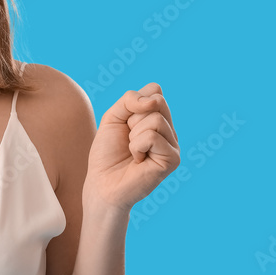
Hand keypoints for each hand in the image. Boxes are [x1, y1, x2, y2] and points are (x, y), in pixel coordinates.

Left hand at [82, 83, 179, 213]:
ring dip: (134, 135)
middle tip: (128, 139)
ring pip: (156, 119)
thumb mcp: (113, 116)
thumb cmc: (107, 152)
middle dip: (133, 118)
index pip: (155, 91)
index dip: (133, 103)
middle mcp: (169, 130)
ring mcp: (173, 145)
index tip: (125, 124)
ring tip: (133, 151)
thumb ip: (130, 99)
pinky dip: (137, 146)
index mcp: (158, 118)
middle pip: (157, 102)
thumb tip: (155, 99)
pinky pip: (153, 137)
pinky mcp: (173, 159)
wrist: (102, 183)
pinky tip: (138, 160)